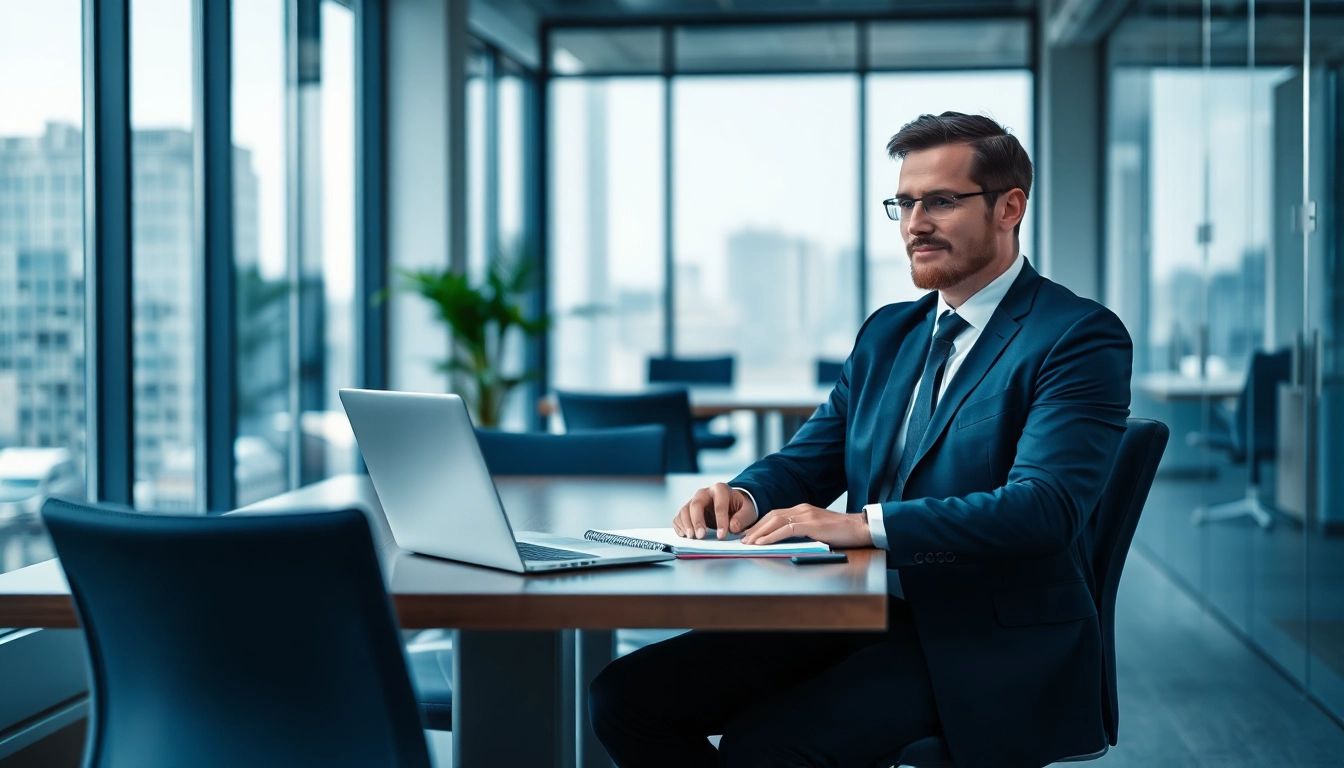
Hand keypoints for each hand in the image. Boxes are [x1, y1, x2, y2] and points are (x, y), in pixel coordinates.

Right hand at [673, 483, 758, 539]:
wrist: (732, 505)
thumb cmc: (740, 508)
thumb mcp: (748, 511)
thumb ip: (742, 518)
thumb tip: (733, 527)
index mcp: (720, 489)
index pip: (719, 505)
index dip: (720, 520)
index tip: (721, 535)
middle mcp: (704, 492)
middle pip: (696, 504)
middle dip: (697, 521)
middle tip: (700, 536)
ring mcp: (694, 501)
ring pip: (685, 510)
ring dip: (686, 524)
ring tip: (691, 537)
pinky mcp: (688, 510)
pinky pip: (679, 516)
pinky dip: (679, 526)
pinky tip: (684, 534)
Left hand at [741, 504, 873, 548]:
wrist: (861, 528)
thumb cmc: (842, 533)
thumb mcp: (818, 531)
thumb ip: (802, 533)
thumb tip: (785, 543)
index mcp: (802, 510)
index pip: (775, 515)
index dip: (760, 524)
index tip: (748, 534)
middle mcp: (802, 509)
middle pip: (771, 516)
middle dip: (755, 528)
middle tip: (743, 540)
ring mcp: (807, 515)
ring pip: (776, 521)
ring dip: (760, 533)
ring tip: (748, 543)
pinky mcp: (812, 524)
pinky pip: (787, 529)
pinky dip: (772, 536)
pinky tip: (763, 543)